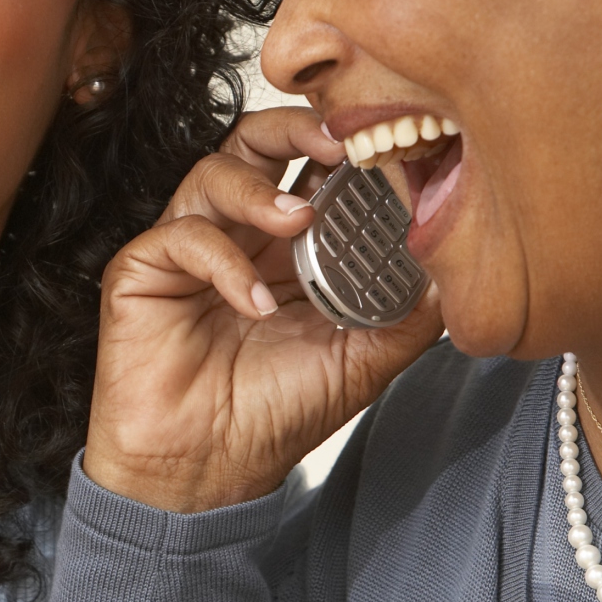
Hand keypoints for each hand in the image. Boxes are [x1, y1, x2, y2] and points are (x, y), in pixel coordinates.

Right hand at [86, 106, 444, 512]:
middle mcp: (236, 237)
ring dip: (258, 188)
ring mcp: (187, 250)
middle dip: (293, 126)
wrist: (208, 474)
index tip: (383, 146)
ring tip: (296, 220)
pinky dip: (221, 260)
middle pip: (253, 142)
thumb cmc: (273, 416)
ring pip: (210, 173)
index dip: (341, 148)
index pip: (308, 167)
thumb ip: (408, 315)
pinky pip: (178, 236)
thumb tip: (459, 269)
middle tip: (336, 145)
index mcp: (286, 248)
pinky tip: (255, 304)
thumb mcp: (362, 362)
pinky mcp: (142, 273)